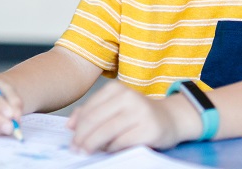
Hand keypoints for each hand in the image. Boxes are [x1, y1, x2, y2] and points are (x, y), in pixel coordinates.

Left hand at [66, 81, 196, 153]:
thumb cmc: (138, 114)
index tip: (71, 140)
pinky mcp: (149, 129)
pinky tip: (108, 150)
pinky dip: (111, 149)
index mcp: (117, 88)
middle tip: (76, 150)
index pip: (89, 110)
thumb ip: (93, 111)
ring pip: (106, 132)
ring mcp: (141, 112)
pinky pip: (122, 143)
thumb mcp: (115, 105)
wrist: (170, 118)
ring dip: (93, 145)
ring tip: (87, 152)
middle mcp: (129, 97)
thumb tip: (70, 125)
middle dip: (82, 138)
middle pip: (95, 121)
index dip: (77, 128)